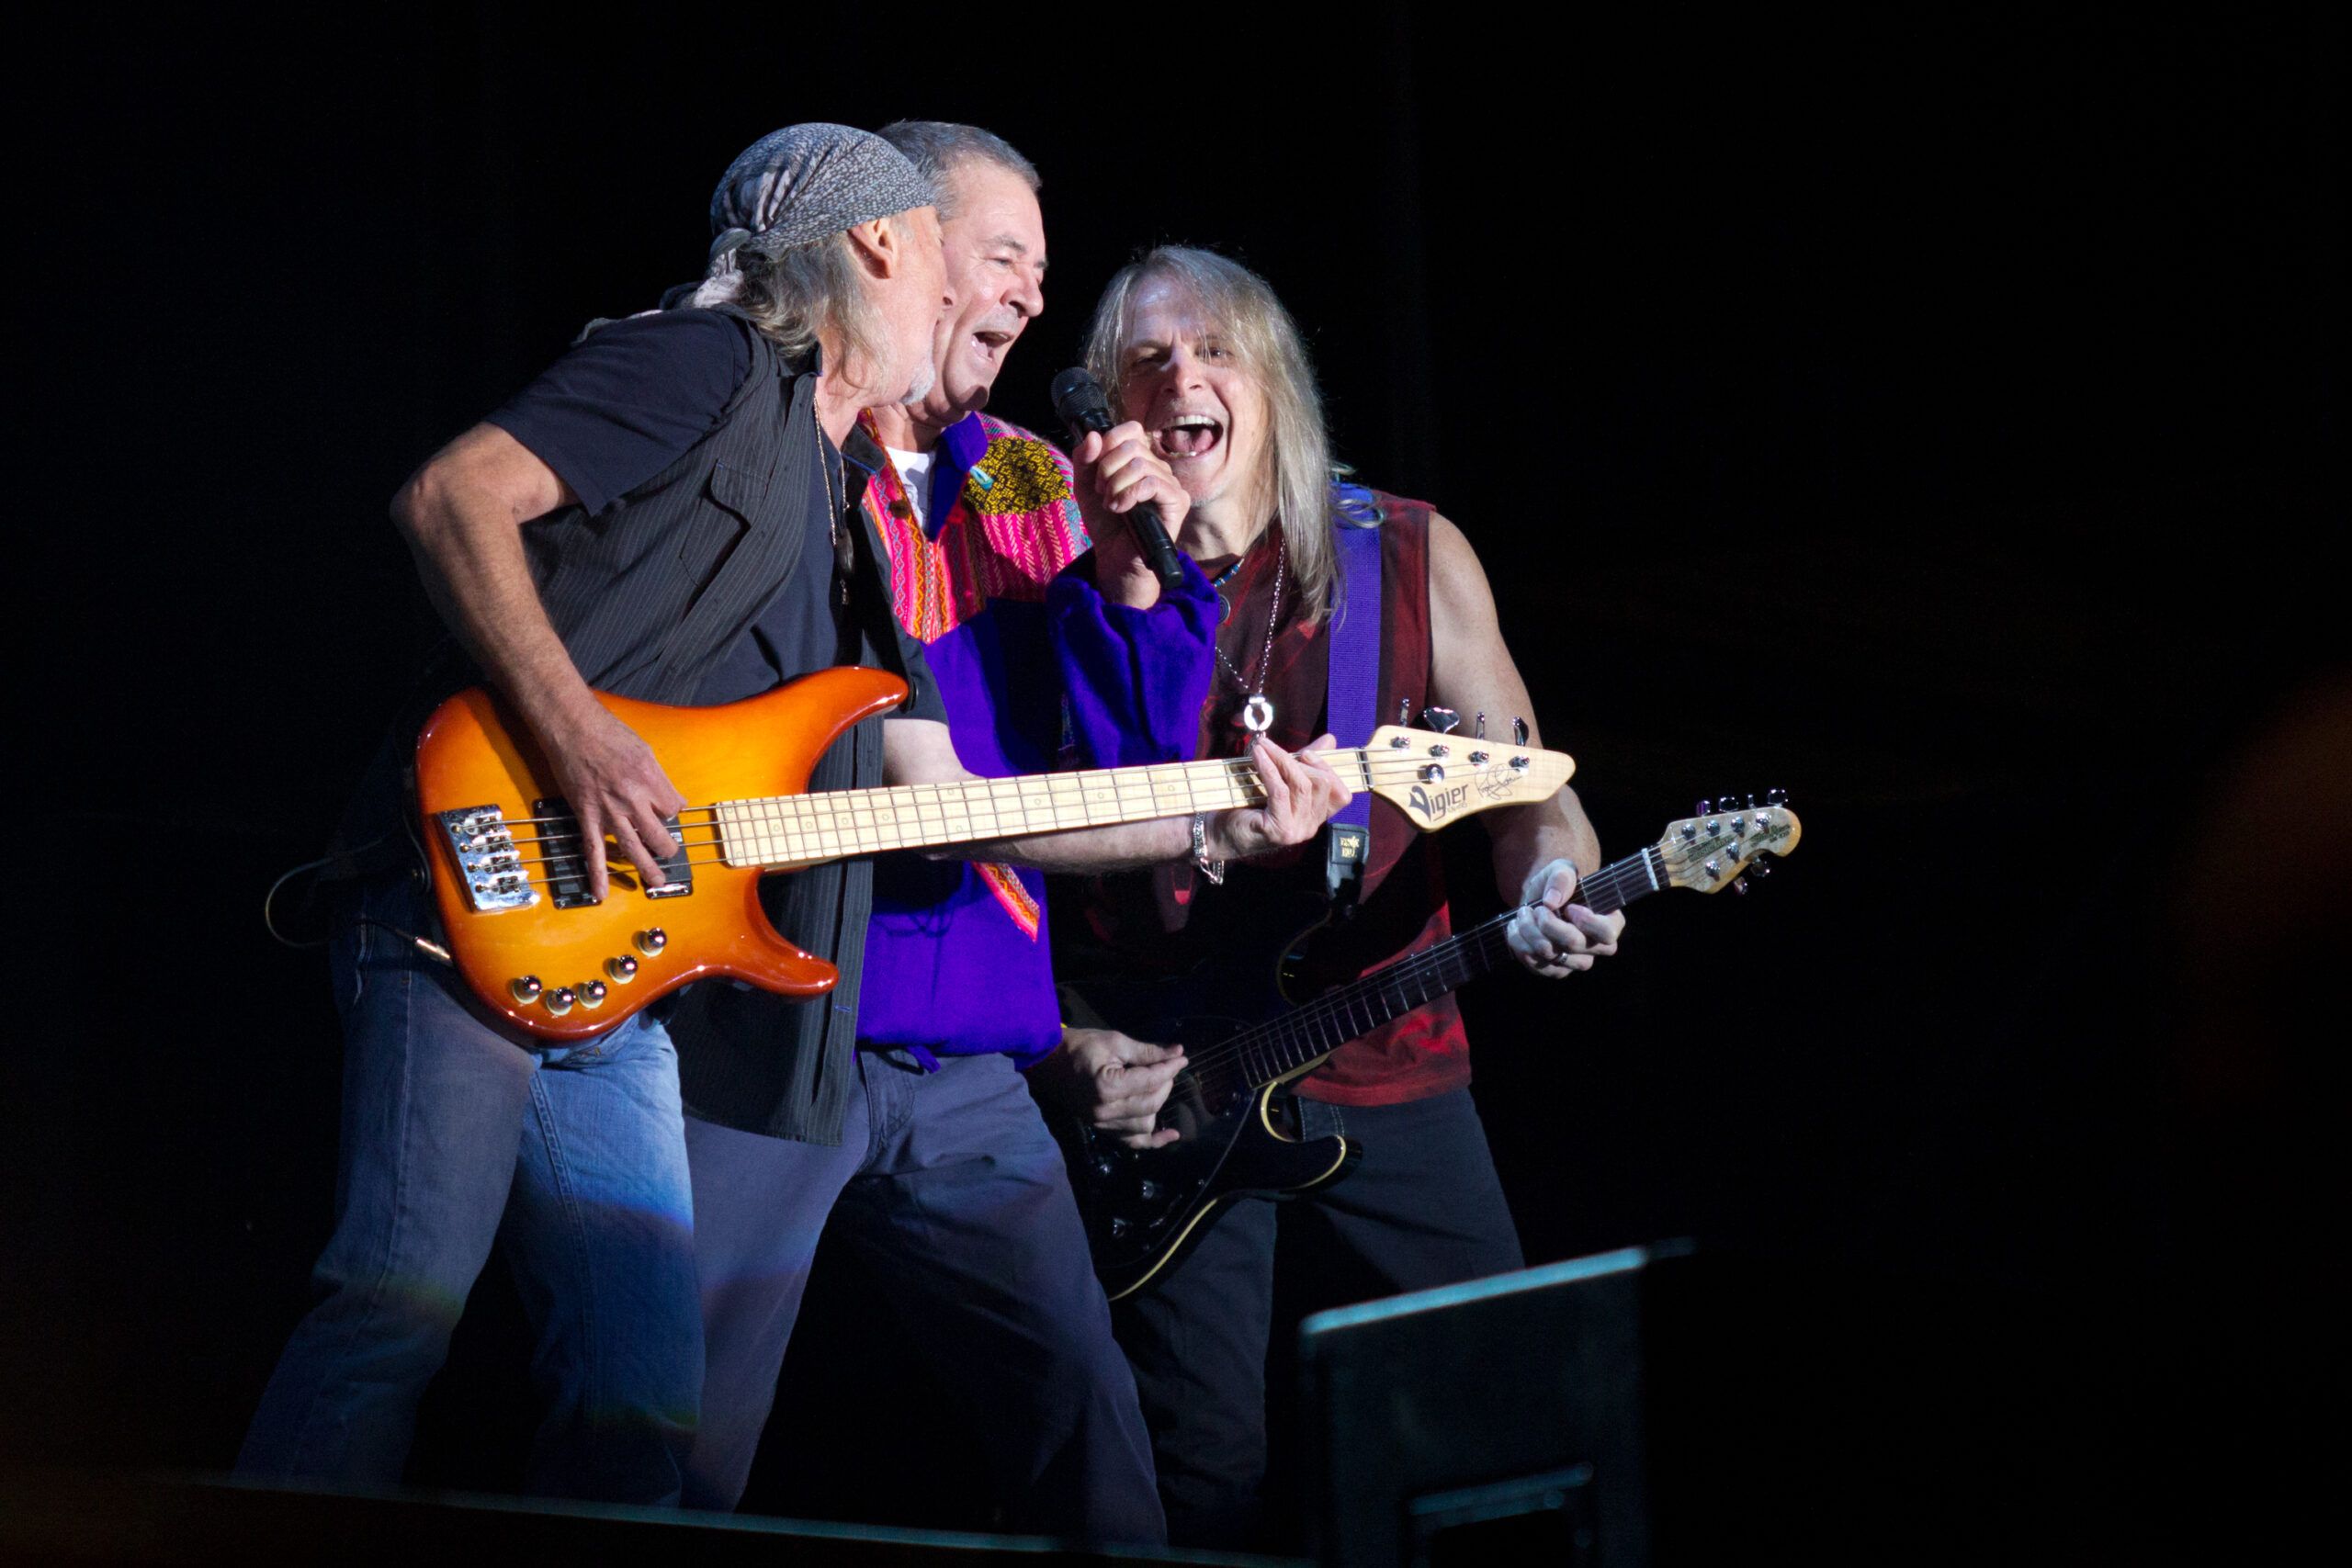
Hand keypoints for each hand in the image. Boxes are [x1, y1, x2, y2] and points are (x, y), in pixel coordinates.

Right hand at [535, 703, 688, 901]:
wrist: (572, 728)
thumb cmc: (608, 733)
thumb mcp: (645, 751)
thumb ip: (659, 779)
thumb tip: (673, 800)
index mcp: (650, 780)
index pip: (672, 809)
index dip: (670, 811)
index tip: (665, 811)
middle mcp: (632, 799)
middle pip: (659, 834)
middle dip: (667, 846)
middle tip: (670, 851)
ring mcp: (609, 811)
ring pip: (633, 848)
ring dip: (647, 867)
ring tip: (657, 881)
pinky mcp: (587, 816)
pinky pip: (593, 850)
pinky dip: (597, 874)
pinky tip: (601, 893)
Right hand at [1035, 1027, 1186, 1148]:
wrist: (1047, 1062)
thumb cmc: (1079, 1047)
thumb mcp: (1114, 1041)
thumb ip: (1147, 1052)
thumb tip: (1177, 1053)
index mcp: (1108, 1087)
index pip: (1151, 1081)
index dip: (1170, 1068)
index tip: (1181, 1058)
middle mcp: (1106, 1111)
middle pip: (1152, 1103)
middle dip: (1165, 1084)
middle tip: (1166, 1067)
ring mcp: (1103, 1124)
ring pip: (1145, 1124)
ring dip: (1157, 1105)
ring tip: (1156, 1086)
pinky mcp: (1102, 1129)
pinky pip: (1132, 1142)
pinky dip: (1153, 1141)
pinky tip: (1172, 1135)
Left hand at [1073, 423, 1186, 608]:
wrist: (1114, 557)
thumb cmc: (1104, 522)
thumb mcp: (1085, 486)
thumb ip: (1084, 459)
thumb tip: (1094, 435)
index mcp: (1140, 459)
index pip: (1131, 430)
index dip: (1110, 443)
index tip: (1097, 470)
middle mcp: (1159, 468)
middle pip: (1132, 446)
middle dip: (1107, 469)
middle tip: (1102, 492)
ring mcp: (1171, 484)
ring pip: (1140, 464)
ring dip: (1116, 485)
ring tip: (1111, 504)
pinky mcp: (1178, 501)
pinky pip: (1152, 482)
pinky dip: (1130, 494)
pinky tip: (1122, 509)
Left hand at [1207, 733, 1350, 860]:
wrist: (1218, 832)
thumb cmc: (1247, 806)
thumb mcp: (1281, 781)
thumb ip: (1304, 763)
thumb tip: (1330, 739)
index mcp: (1316, 817)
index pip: (1341, 794)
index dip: (1329, 769)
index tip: (1307, 753)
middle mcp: (1311, 827)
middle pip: (1323, 784)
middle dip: (1301, 759)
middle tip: (1274, 746)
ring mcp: (1297, 830)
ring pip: (1303, 785)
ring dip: (1281, 759)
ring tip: (1262, 746)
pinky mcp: (1280, 829)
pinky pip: (1281, 791)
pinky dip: (1269, 769)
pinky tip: (1258, 756)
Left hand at [1505, 857, 1626, 977]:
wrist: (1540, 900)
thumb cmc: (1559, 884)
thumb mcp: (1562, 870)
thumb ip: (1562, 878)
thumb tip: (1551, 902)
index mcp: (1610, 922)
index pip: (1606, 933)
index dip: (1586, 922)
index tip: (1569, 907)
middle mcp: (1597, 947)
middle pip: (1574, 943)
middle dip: (1547, 923)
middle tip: (1536, 908)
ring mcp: (1576, 962)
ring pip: (1550, 955)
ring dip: (1529, 932)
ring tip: (1523, 914)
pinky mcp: (1555, 970)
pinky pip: (1535, 965)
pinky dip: (1519, 944)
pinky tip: (1516, 928)